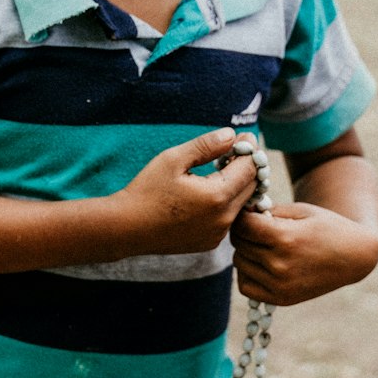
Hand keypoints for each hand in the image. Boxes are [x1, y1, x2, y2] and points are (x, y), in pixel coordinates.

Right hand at [114, 128, 258, 255]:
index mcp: (217, 195)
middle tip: (234, 150)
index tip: (243, 136)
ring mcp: (218, 234)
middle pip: (251, 186)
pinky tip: (208, 193)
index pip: (250, 168)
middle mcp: (223, 218)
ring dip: (237, 185)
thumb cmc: (146, 191)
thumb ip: (206, 145)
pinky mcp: (210, 242)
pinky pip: (228, 219)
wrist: (126, 228)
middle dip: (247, 166)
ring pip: (241, 203)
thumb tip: (232, 134)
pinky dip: (225, 203)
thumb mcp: (173, 159)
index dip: (250, 149)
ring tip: (220, 170)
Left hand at [230, 201, 377, 304]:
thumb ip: (268, 211)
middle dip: (244, 232)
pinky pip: (245, 286)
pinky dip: (247, 273)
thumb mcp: (301, 211)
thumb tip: (240, 213)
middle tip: (257, 228)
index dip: (243, 216)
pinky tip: (261, 263)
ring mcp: (280, 285)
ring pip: (239, 263)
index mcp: (286, 238)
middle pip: (239, 244)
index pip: (242, 225)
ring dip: (245, 252)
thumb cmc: (326, 227)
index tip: (250, 213)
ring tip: (262, 245)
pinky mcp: (281, 299)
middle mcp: (280, 265)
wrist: (354, 256)